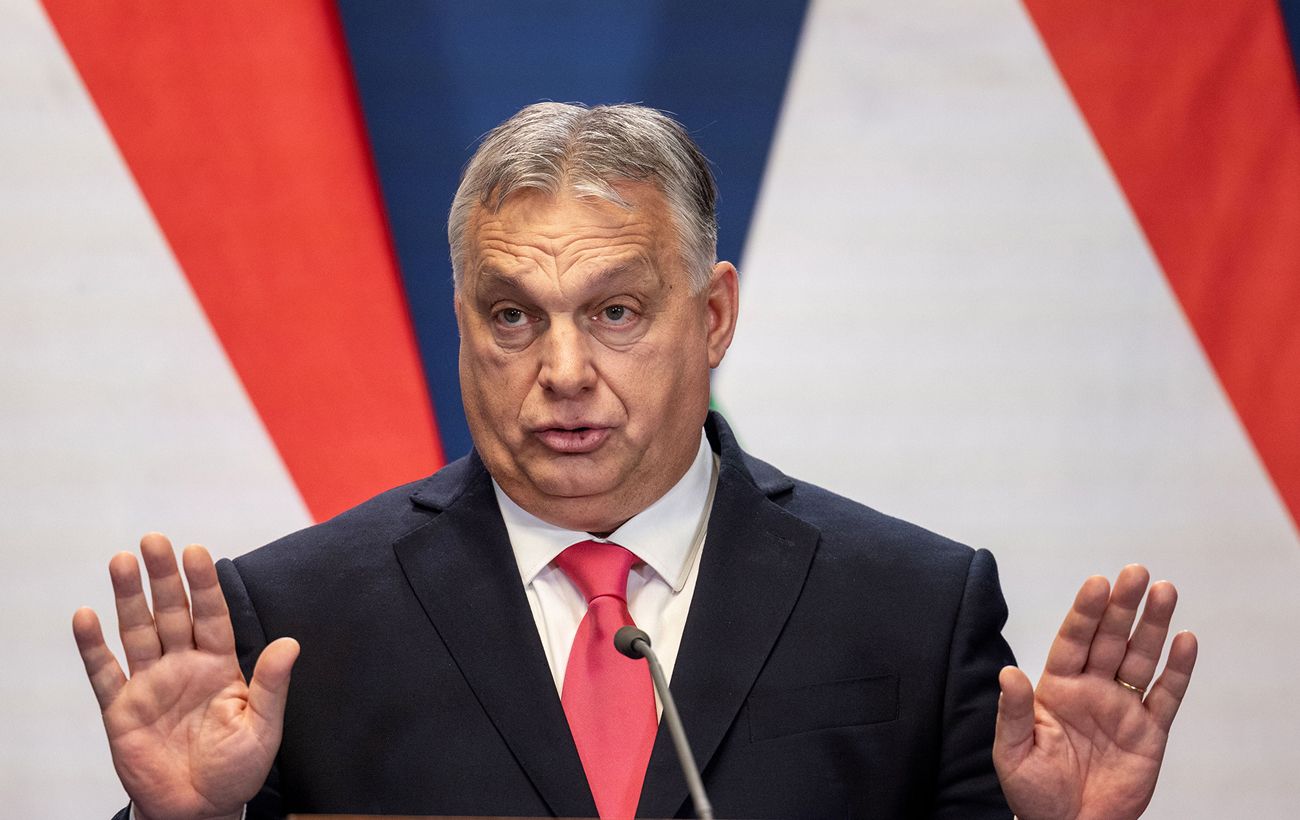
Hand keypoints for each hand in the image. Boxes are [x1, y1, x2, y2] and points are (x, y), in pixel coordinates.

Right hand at [73, 533, 298, 819]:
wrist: (201, 809)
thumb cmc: (237, 769)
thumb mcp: (263, 727)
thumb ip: (272, 685)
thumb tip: (291, 644)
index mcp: (219, 666)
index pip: (211, 616)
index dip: (203, 585)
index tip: (195, 552)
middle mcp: (183, 666)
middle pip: (171, 613)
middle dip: (163, 577)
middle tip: (154, 540)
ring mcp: (150, 684)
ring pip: (137, 632)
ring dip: (128, 598)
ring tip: (121, 560)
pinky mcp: (121, 710)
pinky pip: (104, 673)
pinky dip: (93, 646)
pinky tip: (85, 616)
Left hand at [993, 565, 1196, 819]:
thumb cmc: (1034, 791)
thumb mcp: (1013, 752)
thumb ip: (1012, 712)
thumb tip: (1008, 672)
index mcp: (1055, 688)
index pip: (1072, 640)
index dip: (1085, 612)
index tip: (1097, 582)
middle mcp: (1091, 689)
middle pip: (1110, 639)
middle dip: (1123, 605)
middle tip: (1136, 572)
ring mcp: (1122, 708)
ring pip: (1140, 658)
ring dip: (1153, 625)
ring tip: (1165, 591)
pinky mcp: (1149, 732)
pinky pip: (1167, 695)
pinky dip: (1178, 669)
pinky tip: (1185, 640)